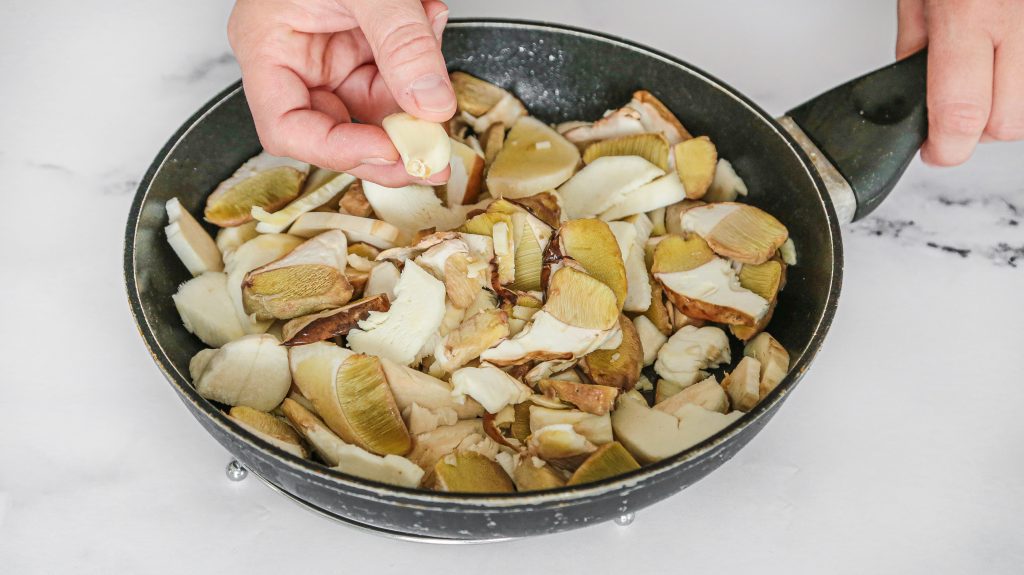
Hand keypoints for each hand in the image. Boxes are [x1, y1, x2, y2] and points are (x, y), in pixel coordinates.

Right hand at [228, 0, 454, 185]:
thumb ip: (401, 42)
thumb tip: (433, 104)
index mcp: (267, 47)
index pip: (288, 127)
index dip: (340, 151)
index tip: (392, 152)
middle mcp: (294, 59)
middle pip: (337, 129)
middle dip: (390, 140)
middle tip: (435, 155)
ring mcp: (329, 54)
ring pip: (375, 105)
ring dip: (415, 91)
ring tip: (431, 33)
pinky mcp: (361, 44)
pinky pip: (394, 73)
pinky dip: (422, 58)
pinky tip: (430, 17)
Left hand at [897, 0, 1023, 165]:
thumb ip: (915, 47)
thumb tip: (913, 94)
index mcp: (969, 12)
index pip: (962, 113)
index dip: (944, 148)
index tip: (932, 152)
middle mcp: (1017, 18)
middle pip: (1007, 123)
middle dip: (975, 133)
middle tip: (950, 118)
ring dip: (1003, 108)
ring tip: (980, 82)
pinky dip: (1018, 84)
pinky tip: (1001, 67)